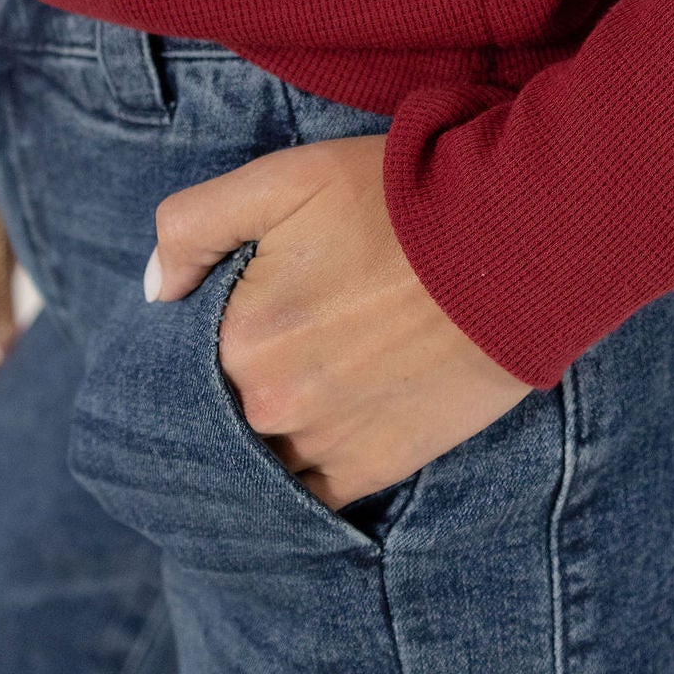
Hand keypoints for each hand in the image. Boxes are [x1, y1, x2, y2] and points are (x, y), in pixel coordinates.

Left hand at [147, 137, 530, 509]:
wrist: (516, 239)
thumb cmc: (398, 199)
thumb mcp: (285, 178)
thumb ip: (195, 225)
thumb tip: (157, 291)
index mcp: (238, 337)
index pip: (180, 354)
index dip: (206, 325)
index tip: (244, 300)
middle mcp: (270, 405)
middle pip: (220, 404)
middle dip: (240, 373)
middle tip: (286, 333)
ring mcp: (322, 446)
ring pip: (259, 455)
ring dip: (270, 427)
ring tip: (307, 380)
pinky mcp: (374, 469)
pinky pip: (310, 494)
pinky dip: (303, 473)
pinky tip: (316, 437)